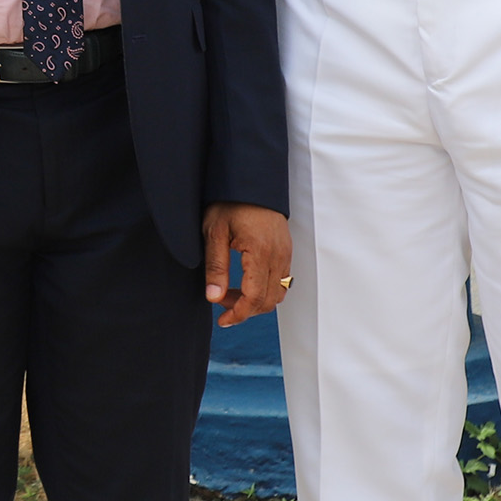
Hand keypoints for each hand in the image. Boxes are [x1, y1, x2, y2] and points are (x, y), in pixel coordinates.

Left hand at [203, 202, 292, 327]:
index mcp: (260, 251)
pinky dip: (265, 289)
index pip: (255, 297)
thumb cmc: (229, 202)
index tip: (223, 320)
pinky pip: (282, 280)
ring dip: (256, 301)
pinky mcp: (286, 250)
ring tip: (231, 293)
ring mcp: (285, 252)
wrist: (249, 180)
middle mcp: (279, 255)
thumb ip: (216, 267)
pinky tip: (245, 282)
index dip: (239, 314)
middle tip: (222, 303)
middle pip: (269, 301)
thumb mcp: (214, 232)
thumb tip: (214, 298)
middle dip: (246, 310)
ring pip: (278, 293)